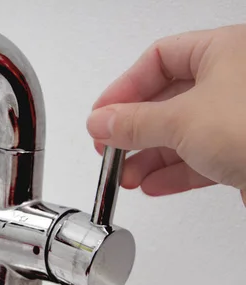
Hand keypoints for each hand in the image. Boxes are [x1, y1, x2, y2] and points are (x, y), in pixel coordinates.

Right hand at [87, 24, 245, 204]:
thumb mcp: (182, 120)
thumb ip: (134, 123)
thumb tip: (101, 122)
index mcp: (223, 51)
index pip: (158, 60)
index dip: (124, 88)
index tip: (102, 114)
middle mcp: (234, 80)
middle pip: (167, 100)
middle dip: (135, 131)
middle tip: (110, 148)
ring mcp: (240, 118)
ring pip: (182, 133)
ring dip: (149, 157)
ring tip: (125, 175)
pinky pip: (201, 157)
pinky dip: (174, 172)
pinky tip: (153, 184)